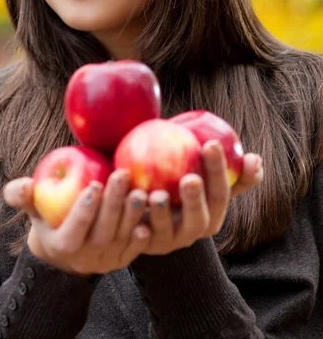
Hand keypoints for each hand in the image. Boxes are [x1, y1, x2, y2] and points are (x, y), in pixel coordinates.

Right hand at [3, 169, 150, 276]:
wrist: (66, 248)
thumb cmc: (48, 217)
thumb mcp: (32, 207)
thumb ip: (21, 195)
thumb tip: (24, 185)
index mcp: (62, 245)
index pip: (74, 230)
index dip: (84, 210)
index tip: (93, 184)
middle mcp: (86, 257)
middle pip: (103, 232)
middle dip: (113, 204)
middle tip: (122, 174)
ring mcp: (106, 260)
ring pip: (122, 239)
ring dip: (133, 215)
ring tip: (140, 189)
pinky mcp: (123, 259)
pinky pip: (136, 248)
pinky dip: (144, 233)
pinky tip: (152, 213)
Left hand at [140, 141, 262, 254]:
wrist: (145, 203)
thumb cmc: (178, 178)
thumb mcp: (203, 172)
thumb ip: (226, 166)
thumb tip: (255, 158)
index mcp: (213, 213)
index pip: (221, 193)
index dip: (218, 171)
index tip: (210, 144)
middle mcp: (193, 231)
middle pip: (199, 220)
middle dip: (196, 201)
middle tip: (190, 179)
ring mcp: (168, 241)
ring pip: (168, 232)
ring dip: (163, 214)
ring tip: (156, 195)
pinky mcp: (143, 245)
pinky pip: (140, 240)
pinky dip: (139, 232)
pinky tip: (135, 218)